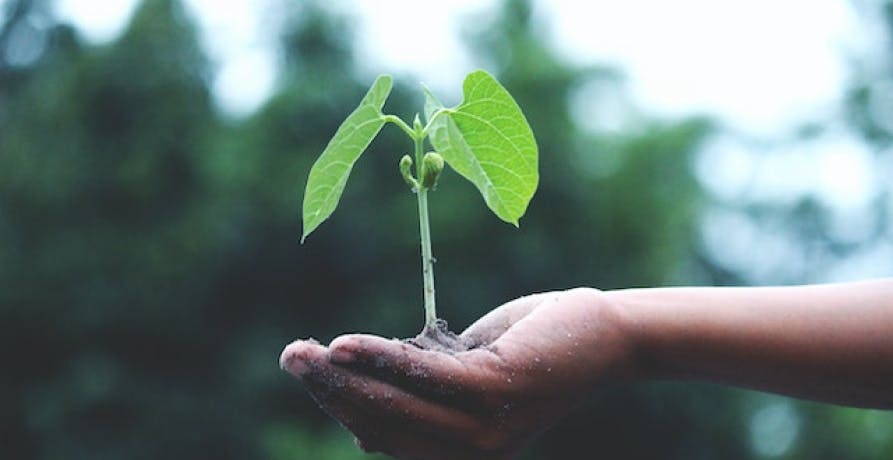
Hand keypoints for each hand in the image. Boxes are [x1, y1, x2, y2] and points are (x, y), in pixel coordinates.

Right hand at [279, 288, 635, 458]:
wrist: (603, 335)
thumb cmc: (532, 347)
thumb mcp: (467, 370)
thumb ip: (423, 385)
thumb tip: (365, 384)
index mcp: (460, 453)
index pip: (384, 436)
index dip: (340, 405)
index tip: (310, 371)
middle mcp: (470, 454)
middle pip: (381, 424)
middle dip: (329, 391)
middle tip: (290, 356)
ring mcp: (484, 429)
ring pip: (395, 405)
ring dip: (342, 377)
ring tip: (303, 352)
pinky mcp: (496, 392)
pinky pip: (424, 376)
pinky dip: (381, 358)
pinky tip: (345, 344)